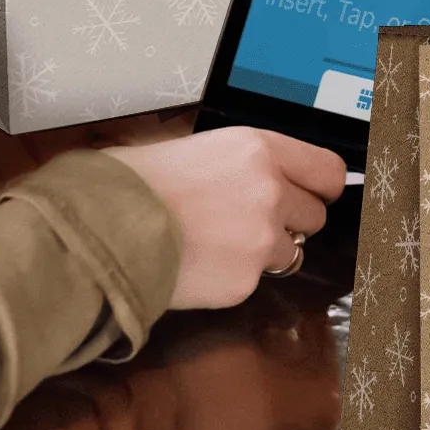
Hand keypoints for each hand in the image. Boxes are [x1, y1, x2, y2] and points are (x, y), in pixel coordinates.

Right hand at [106, 129, 347, 312]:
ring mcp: (261, 240)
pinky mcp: (245, 281)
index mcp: (256, 148)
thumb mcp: (187, 147)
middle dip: (290, 221)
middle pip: (314, 215)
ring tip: (219, 245)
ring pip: (291, 252)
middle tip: (251, 222)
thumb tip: (246, 169)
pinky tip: (200, 265)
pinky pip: (255, 281)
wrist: (102, 231)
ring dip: (265, 252)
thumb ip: (233, 161)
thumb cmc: (130, 184)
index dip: (322, 186)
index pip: (327, 169)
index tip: (317, 193)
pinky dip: (234, 277)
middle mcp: (269, 191)